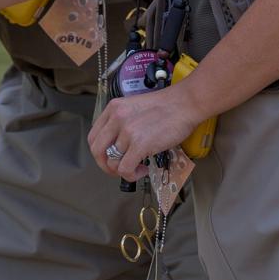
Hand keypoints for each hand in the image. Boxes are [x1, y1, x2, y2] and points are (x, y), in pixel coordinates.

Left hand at [89, 84, 204, 180]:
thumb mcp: (134, 107)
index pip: (93, 136)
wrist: (185, 103)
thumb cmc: (166, 106)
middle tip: (119, 170)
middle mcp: (116, 119)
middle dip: (106, 166)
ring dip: (125, 170)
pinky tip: (143, 169)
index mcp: (113, 109)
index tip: (110, 158)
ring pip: (113, 162)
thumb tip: (118, 146)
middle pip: (97, 151)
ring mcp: (127, 132)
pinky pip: (125, 169)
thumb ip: (121, 123)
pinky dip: (132, 175)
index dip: (99, 152)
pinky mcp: (139, 144)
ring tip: (139, 166)